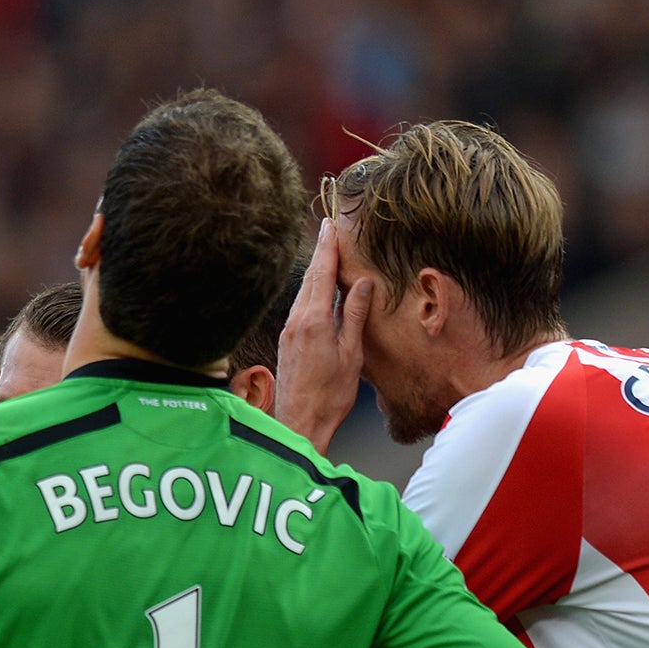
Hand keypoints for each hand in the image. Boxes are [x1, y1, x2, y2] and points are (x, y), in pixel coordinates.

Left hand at [274, 218, 374, 455]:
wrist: (298, 422)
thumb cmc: (329, 395)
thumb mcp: (351, 354)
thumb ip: (354, 316)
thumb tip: (361, 284)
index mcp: (314, 321)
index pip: (322, 274)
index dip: (328, 248)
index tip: (332, 225)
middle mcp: (296, 321)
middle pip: (310, 278)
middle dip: (320, 252)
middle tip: (328, 228)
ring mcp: (288, 331)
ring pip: (303, 292)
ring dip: (315, 270)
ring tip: (325, 251)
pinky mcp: (287, 341)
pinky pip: (299, 306)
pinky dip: (309, 290)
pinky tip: (317, 288)